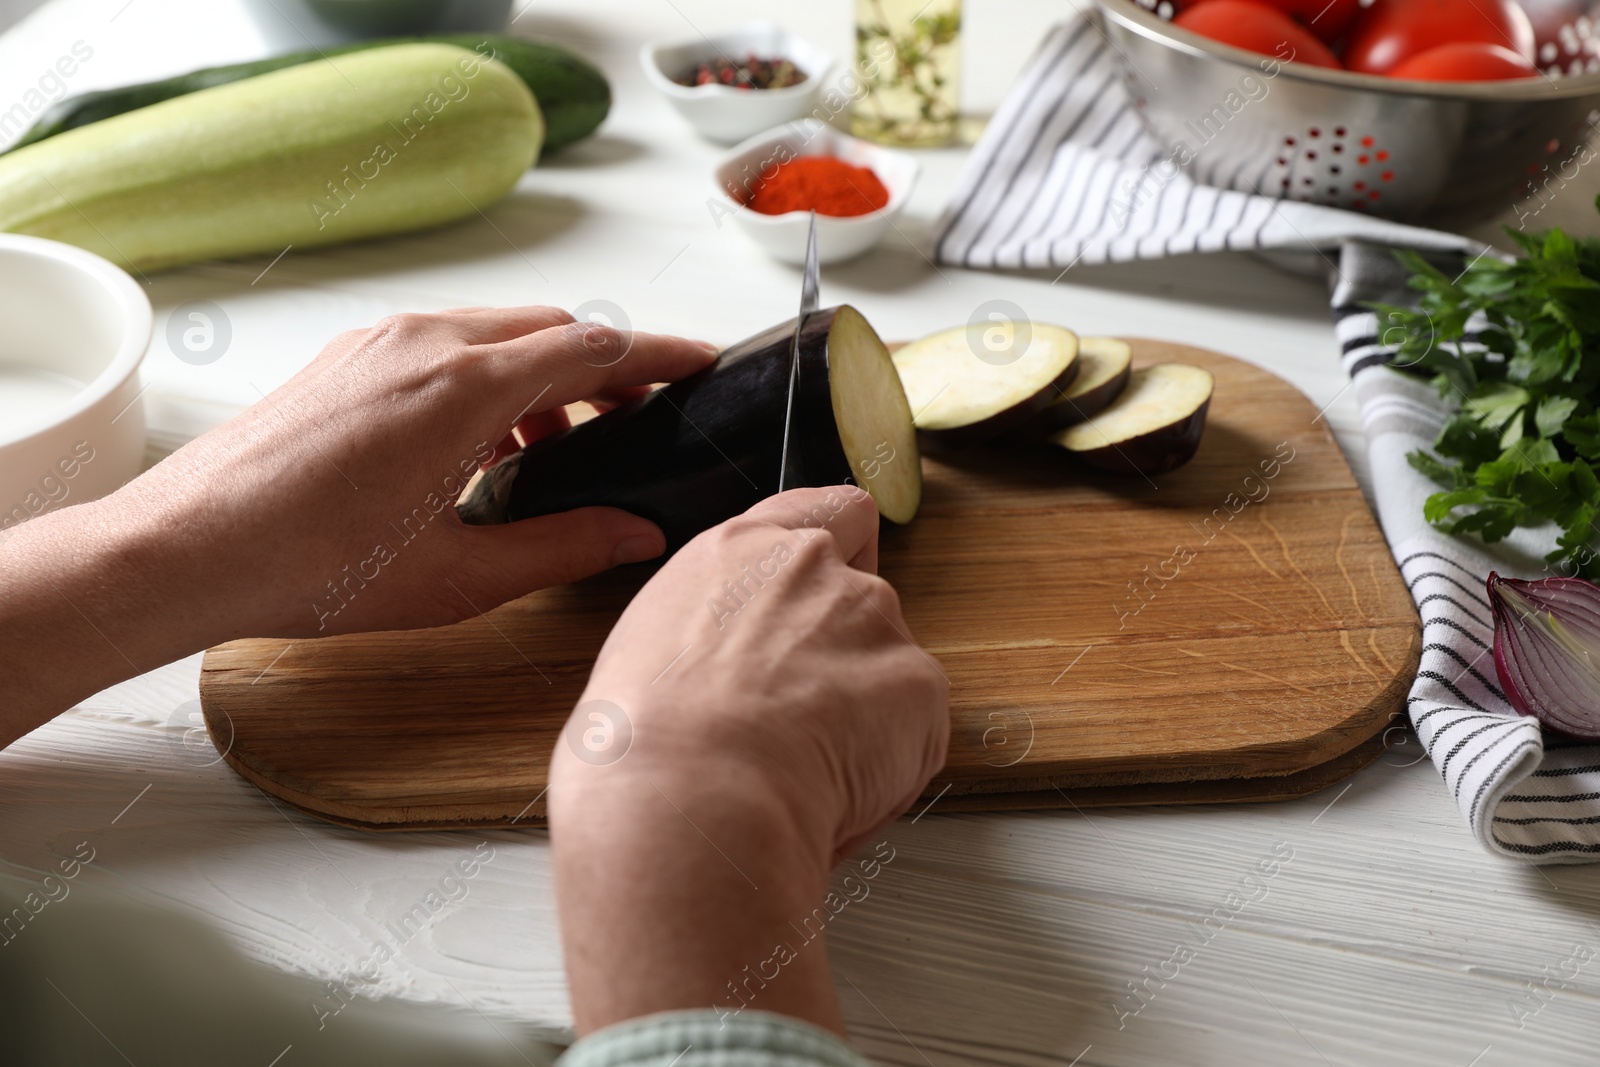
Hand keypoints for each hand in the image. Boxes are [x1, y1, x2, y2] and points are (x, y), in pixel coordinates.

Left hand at [0, 306, 716, 739]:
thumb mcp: (460, 576)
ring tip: (555, 450)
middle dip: (605, 367)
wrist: (185, 550)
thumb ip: (562, 545)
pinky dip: (487, 376)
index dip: (660, 353)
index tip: (704, 360)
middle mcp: (425, 342)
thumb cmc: (310, 568)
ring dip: (542, 375)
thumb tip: (635, 533)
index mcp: (465, 387)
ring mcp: (378, 341)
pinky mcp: (346, 357)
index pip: (595, 345)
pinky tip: (479, 444)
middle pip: (551, 328)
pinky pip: (443, 343)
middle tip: (639, 419)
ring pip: (496, 332)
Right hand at [549, 486, 948, 1035]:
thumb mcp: (646, 649)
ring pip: (889, 664)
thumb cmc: (643, 744)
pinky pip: (918, 725)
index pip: (820, 511)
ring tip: (805, 767)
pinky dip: (893, 762)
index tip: (832, 587)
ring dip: (866, 710)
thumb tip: (724, 674)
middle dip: (844, 655)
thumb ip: (711, 631)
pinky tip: (836, 790)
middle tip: (800, 720)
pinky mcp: (918, 682)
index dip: (840, 549)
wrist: (689, 797)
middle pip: (862, 594)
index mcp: (738, 551)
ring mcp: (872, 618)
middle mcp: (813, 567)